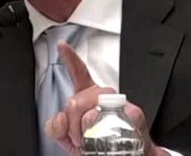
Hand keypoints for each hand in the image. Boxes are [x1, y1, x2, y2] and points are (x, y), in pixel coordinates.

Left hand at [44, 42, 166, 155]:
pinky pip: (113, 119)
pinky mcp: (133, 114)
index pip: (78, 74)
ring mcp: (118, 104)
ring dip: (87, 135)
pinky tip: (112, 134)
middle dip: (72, 126)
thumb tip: (61, 119)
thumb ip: (56, 127)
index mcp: (87, 96)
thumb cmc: (97, 148)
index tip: (61, 45)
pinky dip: (108, 132)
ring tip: (96, 142)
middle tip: (82, 138)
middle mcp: (102, 96)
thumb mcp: (69, 139)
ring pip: (90, 114)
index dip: (69, 57)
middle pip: (74, 102)